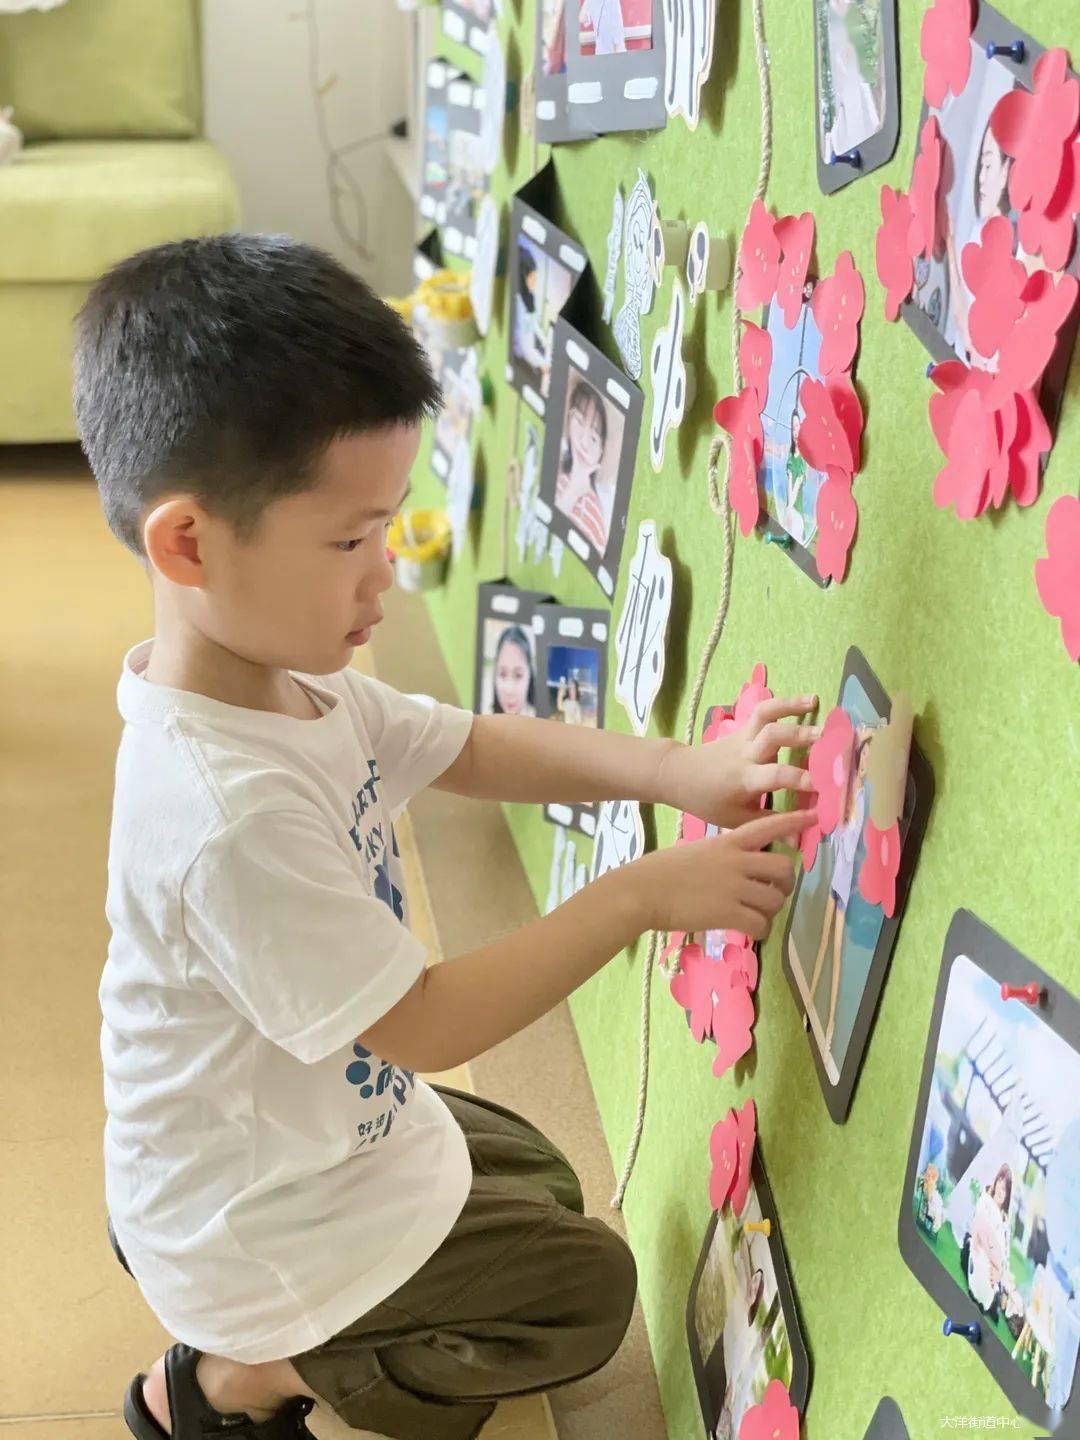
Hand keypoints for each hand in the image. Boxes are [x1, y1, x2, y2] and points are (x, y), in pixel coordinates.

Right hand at [634, 808, 815, 941]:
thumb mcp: (697, 851)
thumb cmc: (660, 871)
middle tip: (774, 892)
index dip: (794, 821)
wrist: (641, 891)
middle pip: (783, 868)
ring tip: (754, 915)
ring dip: (770, 910)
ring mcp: (733, 887)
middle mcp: (736, 861)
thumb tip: (738, 870)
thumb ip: (722, 856)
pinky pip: (761, 924)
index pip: (767, 826)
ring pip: (775, 899)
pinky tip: (748, 930)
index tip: (815, 816)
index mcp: (727, 842)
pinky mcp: (728, 913)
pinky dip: (760, 930)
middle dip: (785, 883)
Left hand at [657, 696, 819, 829]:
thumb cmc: (709, 800)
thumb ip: (769, 826)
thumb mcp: (736, 820)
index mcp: (745, 780)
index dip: (798, 779)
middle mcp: (745, 754)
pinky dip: (784, 704)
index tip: (822, 784)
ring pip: (765, 715)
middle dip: (797, 735)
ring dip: (790, 706)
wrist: (681, 774)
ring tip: (815, 702)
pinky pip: (763, 712)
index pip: (774, 776)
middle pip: (771, 737)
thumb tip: (799, 841)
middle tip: (825, 737)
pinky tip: (808, 701)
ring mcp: (743, 737)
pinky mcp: (743, 729)